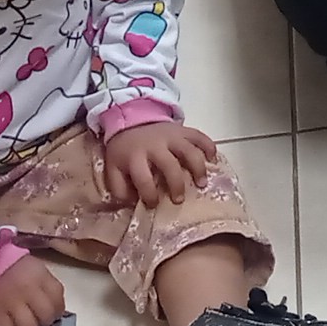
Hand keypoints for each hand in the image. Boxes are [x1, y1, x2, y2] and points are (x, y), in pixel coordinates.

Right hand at [0, 254, 67, 325]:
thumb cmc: (9, 261)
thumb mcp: (34, 267)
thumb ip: (45, 285)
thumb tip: (54, 305)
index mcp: (41, 277)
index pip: (58, 301)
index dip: (58, 310)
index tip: (53, 312)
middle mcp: (29, 291)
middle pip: (46, 317)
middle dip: (45, 321)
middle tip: (39, 319)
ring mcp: (12, 302)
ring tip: (24, 322)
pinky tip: (9, 322)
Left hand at [101, 119, 218, 207]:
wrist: (131, 121)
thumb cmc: (125, 151)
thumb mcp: (113, 168)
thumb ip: (119, 188)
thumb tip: (132, 204)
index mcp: (135, 157)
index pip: (143, 179)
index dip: (149, 195)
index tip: (154, 205)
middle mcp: (155, 146)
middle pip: (170, 166)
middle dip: (176, 185)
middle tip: (179, 200)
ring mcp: (171, 136)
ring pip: (189, 151)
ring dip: (198, 168)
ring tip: (202, 184)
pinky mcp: (183, 130)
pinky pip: (200, 136)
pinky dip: (209, 147)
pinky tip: (213, 160)